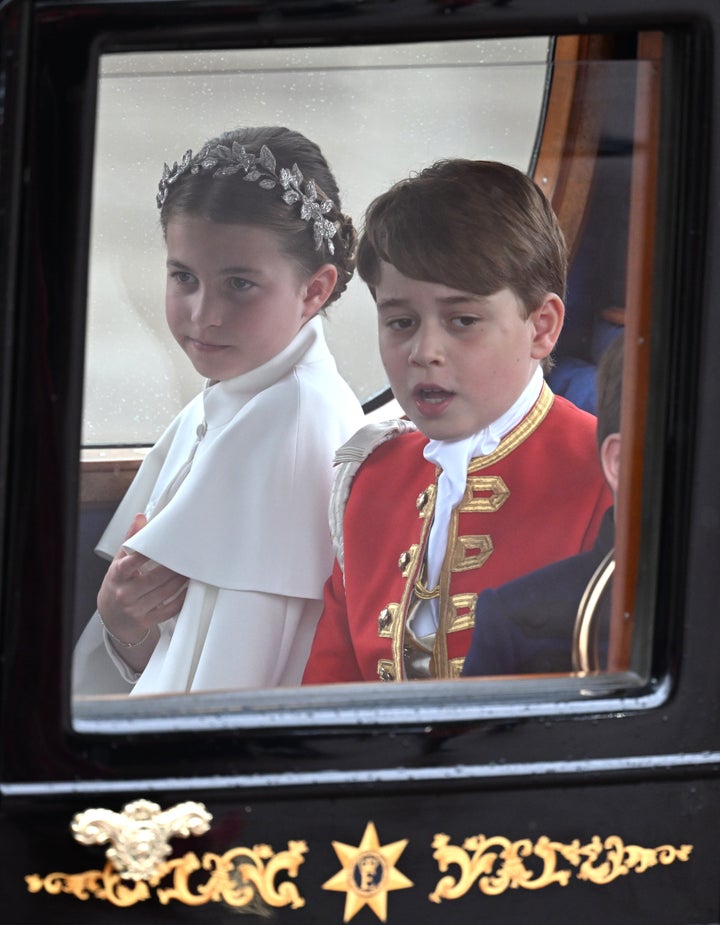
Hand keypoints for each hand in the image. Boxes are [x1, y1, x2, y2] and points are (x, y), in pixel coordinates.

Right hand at [97, 513, 187, 664]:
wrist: (111, 616)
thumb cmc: (119, 583)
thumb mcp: (119, 562)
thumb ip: (131, 540)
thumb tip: (140, 517)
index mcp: (118, 575)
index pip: (132, 562)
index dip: (147, 553)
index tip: (164, 544)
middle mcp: (125, 593)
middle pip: (155, 578)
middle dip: (174, 567)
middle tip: (189, 556)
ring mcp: (135, 609)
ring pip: (165, 593)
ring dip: (181, 581)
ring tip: (192, 569)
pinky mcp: (146, 620)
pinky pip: (169, 609)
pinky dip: (181, 598)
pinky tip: (189, 588)